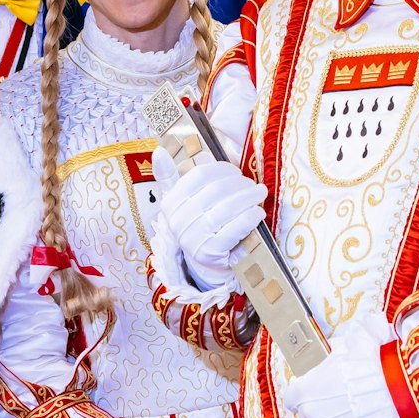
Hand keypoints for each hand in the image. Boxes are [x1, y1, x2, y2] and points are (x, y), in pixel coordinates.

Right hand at [153, 153, 265, 288]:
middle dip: (240, 184)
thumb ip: (170, 177)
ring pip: (227, 208)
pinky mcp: (210, 253)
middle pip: (216, 190)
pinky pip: (235, 229)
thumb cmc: (199, 227)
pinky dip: (250, 218)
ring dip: (249, 198)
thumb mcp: (183, 202)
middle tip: (254, 185)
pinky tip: (258, 213)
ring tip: (260, 194)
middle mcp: (177, 220)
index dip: (223, 169)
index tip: (237, 172)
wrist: (206, 267)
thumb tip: (158, 150)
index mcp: (171, 203)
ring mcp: (192, 238)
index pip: (201, 174)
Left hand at [286, 349, 367, 417]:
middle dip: (322, 415)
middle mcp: (308, 414)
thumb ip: (335, 349)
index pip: (293, 398)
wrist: (394, 392)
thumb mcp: (350, 346)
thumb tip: (332, 347)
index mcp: (305, 389)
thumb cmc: (372, 366)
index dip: (307, 396)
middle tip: (343, 409)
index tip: (319, 396)